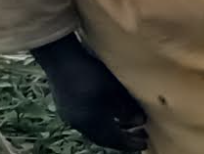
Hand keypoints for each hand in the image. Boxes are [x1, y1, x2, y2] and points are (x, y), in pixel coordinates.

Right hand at [33, 36, 146, 150]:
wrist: (60, 58)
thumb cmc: (88, 72)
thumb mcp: (111, 89)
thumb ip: (124, 107)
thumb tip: (139, 122)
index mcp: (89, 122)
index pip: (111, 140)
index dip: (128, 143)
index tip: (143, 146)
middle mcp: (78, 123)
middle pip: (102, 137)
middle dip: (121, 139)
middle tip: (140, 138)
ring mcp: (70, 114)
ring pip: (95, 129)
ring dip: (112, 130)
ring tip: (129, 126)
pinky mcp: (67, 104)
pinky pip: (89, 120)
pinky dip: (103, 121)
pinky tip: (112, 113)